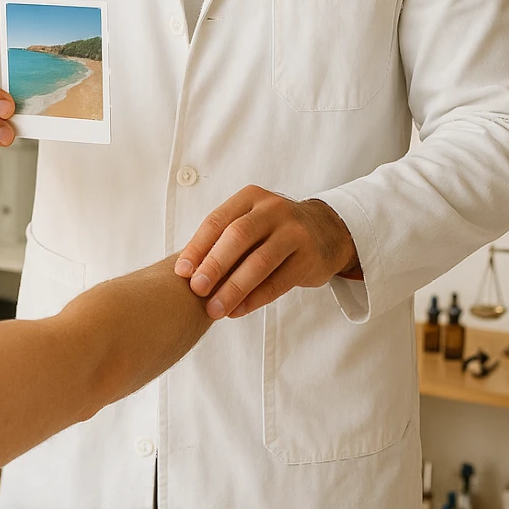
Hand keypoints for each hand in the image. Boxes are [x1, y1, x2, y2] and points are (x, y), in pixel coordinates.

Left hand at [173, 186, 361, 318]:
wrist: (326, 230)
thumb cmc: (274, 230)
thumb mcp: (250, 221)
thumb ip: (223, 239)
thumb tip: (188, 272)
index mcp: (250, 198)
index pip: (218, 221)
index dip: (197, 247)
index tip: (182, 272)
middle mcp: (273, 210)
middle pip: (238, 237)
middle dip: (214, 265)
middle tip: (197, 290)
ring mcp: (294, 232)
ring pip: (259, 262)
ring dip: (234, 289)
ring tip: (215, 309)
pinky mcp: (309, 257)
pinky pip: (279, 281)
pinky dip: (255, 298)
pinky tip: (238, 310)